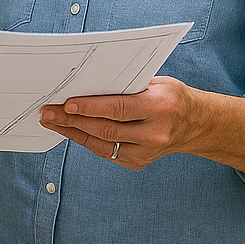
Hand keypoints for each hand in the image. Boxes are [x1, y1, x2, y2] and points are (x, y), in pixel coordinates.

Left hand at [40, 76, 199, 170]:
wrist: (196, 124)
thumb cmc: (171, 96)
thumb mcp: (156, 82)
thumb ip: (126, 84)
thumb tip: (88, 81)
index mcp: (159, 107)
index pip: (118, 109)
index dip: (90, 107)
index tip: (66, 103)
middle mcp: (153, 133)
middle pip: (105, 129)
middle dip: (72, 120)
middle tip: (48, 112)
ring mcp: (146, 152)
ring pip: (102, 144)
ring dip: (73, 132)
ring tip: (51, 121)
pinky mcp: (138, 162)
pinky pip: (106, 152)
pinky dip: (86, 140)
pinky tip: (70, 130)